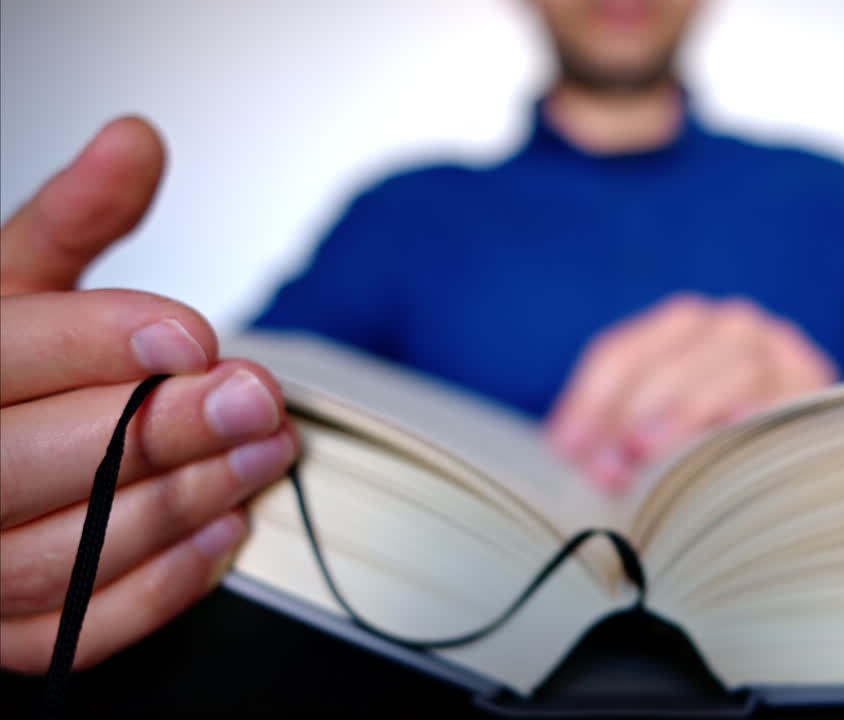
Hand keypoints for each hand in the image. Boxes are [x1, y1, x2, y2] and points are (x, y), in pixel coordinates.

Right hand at [0, 117, 296, 672]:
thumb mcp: (17, 279)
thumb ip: (77, 218)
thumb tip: (136, 138)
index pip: (3, 358)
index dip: (99, 344)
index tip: (196, 336)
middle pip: (36, 464)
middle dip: (161, 430)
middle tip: (257, 398)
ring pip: (64, 551)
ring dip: (184, 501)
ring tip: (268, 451)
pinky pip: (77, 631)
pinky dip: (162, 585)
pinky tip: (229, 530)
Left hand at [546, 293, 836, 492]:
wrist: (816, 471)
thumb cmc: (717, 448)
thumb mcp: (661, 429)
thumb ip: (616, 427)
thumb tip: (564, 450)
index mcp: (681, 326)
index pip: (621, 353)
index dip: (588, 402)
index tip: (565, 451)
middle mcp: (731, 325)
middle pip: (668, 360)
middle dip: (628, 415)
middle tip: (603, 471)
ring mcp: (779, 349)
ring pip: (724, 368)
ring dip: (680, 415)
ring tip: (646, 458)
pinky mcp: (815, 384)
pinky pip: (777, 393)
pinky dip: (744, 415)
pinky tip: (719, 444)